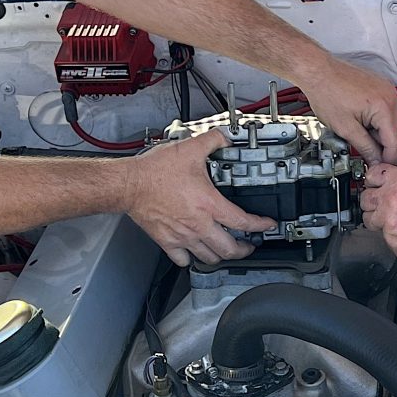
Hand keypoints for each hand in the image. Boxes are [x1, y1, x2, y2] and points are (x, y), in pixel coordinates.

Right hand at [123, 129, 276, 266]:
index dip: (260, 226)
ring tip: (225, 251)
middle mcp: (198, 225)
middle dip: (244, 250)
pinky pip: (183, 259)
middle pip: (229, 249)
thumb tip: (225, 137)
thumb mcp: (190, 149)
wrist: (129, 185)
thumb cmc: (155, 171)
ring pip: (209, 258)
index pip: (243, 222)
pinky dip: (191, 259)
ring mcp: (182, 236)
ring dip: (220, 256)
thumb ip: (212, 141)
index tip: (266, 226)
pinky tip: (194, 253)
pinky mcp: (166, 241)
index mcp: (208, 204)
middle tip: (249, 246)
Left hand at [298, 57, 396, 162]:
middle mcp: (390, 95)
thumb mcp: (345, 128)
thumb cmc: (326, 92)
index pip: (395, 142)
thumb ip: (365, 148)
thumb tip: (375, 161)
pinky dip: (374, 118)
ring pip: (389, 122)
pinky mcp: (381, 87)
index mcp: (384, 106)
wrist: (318, 72)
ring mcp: (387, 90)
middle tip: (360, 144)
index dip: (385, 157)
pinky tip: (358, 116)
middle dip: (379, 143)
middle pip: (394, 133)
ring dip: (376, 130)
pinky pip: (385, 110)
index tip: (378, 165)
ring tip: (356, 126)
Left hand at [359, 163, 396, 265]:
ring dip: (377, 220)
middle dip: (372, 202)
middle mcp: (392, 197)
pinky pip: (382, 236)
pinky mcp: (391, 239)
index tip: (374, 185)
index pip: (373, 174)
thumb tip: (392, 187)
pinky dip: (391, 235)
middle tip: (382, 206)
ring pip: (368, 218)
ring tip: (392, 222)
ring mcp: (388, 220)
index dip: (374, 181)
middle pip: (365, 197)